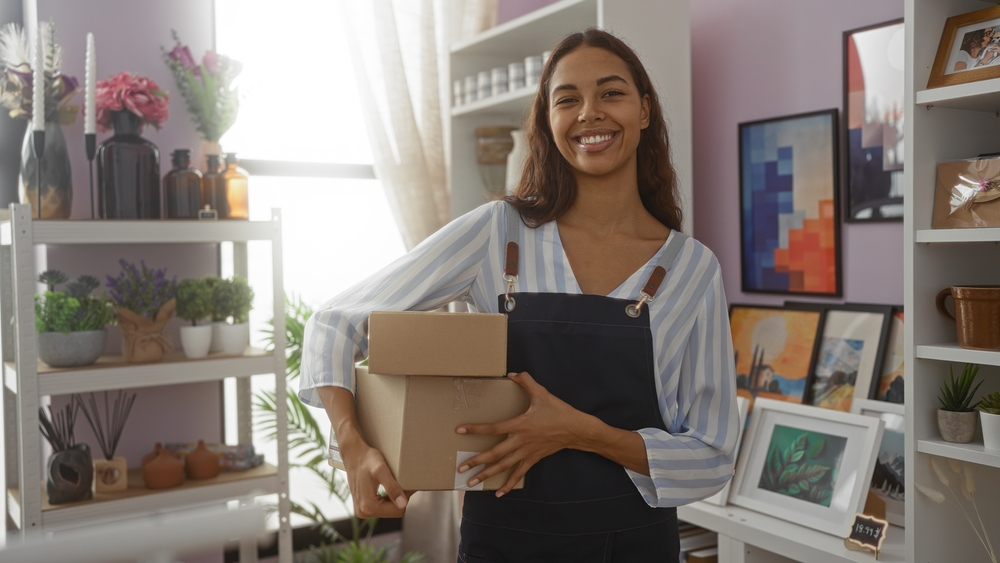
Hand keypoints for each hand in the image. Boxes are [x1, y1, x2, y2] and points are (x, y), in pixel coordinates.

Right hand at [340, 436, 413, 518]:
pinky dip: (387, 499)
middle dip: (399, 498)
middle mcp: (363, 512)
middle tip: (399, 482)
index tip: (406, 484)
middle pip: (393, 512)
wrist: (353, 454)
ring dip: (394, 498)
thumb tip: (402, 504)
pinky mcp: (362, 507)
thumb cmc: (367, 459)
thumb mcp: (382, 470)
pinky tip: (386, 488)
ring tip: (392, 484)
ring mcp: (361, 510)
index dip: (406, 497)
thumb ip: (392, 488)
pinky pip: (382, 508)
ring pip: (389, 510)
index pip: (398, 510)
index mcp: (368, 506)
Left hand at [455, 371, 591, 496]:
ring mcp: (526, 452)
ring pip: (503, 467)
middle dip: (476, 461)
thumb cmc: (558, 411)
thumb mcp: (542, 393)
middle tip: (460, 468)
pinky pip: (519, 474)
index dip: (475, 429)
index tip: (460, 430)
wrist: (575, 430)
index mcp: (520, 425)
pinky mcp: (533, 459)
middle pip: (494, 454)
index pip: (493, 428)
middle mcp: (520, 441)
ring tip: (470, 483)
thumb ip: (526, 381)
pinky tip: (499, 493)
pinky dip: (509, 484)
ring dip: (486, 475)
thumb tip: (512, 374)